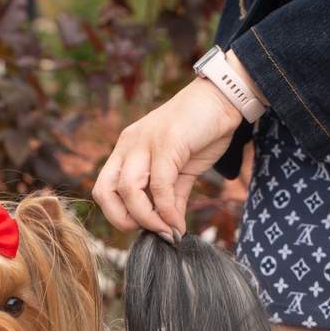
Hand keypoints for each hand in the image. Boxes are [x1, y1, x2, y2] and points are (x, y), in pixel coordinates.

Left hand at [93, 76, 243, 238]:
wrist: (225, 98)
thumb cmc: (202, 131)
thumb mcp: (181, 171)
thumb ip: (172, 197)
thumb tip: (170, 227)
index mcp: (126, 150)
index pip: (104, 189)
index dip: (118, 215)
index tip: (145, 228)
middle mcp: (129, 145)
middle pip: (106, 192)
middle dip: (123, 221)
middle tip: (150, 232)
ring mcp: (145, 141)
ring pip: (128, 190)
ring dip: (147, 219)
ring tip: (167, 230)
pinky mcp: (166, 143)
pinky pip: (159, 186)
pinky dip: (167, 210)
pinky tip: (178, 221)